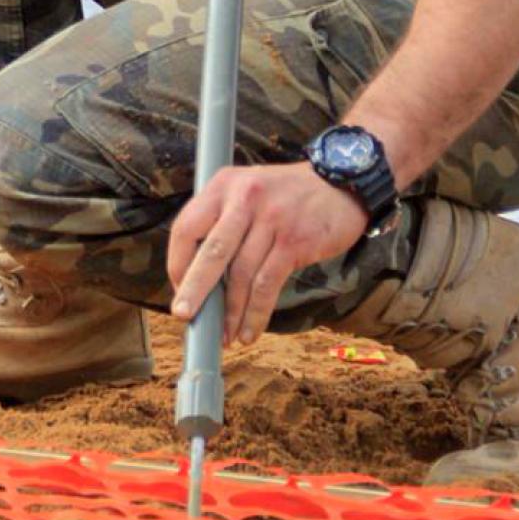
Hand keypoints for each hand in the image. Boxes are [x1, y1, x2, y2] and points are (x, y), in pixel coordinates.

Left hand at [167, 162, 367, 345]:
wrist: (340, 184)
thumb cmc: (286, 194)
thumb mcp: (247, 190)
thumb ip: (222, 222)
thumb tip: (198, 277)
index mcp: (224, 185)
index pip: (187, 226)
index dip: (178, 263)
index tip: (179, 289)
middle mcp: (245, 198)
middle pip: (211, 252)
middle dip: (194, 290)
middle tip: (184, 317)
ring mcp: (271, 219)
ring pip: (241, 274)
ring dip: (230, 312)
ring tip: (225, 335)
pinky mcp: (294, 241)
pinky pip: (267, 284)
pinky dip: (256, 313)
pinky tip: (249, 331)